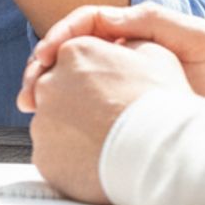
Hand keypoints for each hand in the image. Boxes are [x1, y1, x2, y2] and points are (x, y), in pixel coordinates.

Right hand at [18, 3, 204, 113]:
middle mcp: (129, 52)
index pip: (85, 23)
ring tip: (34, 109)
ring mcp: (129, 81)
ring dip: (50, 90)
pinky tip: (60, 123)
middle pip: (72, 52)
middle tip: (28, 91)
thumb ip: (153, 22)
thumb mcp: (195, 37)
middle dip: (41, 67)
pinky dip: (71, 111)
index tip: (44, 57)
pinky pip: (94, 104)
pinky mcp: (134, 107)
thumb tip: (108, 19)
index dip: (59, 36)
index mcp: (139, 29)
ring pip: (76, 79)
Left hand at [28, 37, 190, 204]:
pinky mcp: (44, 155)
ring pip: (51, 122)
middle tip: (104, 117)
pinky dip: (68, 156)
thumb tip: (119, 47)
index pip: (71, 58)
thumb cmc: (162, 103)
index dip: (91, 75)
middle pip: (56, 89)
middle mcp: (50, 82)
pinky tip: (95, 159)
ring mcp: (43, 121)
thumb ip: (126, 45)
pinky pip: (52, 153)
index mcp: (75, 52)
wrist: (161, 154)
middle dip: (75, 101)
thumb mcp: (154, 55)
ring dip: (70, 129)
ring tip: (103, 141)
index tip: (105, 91)